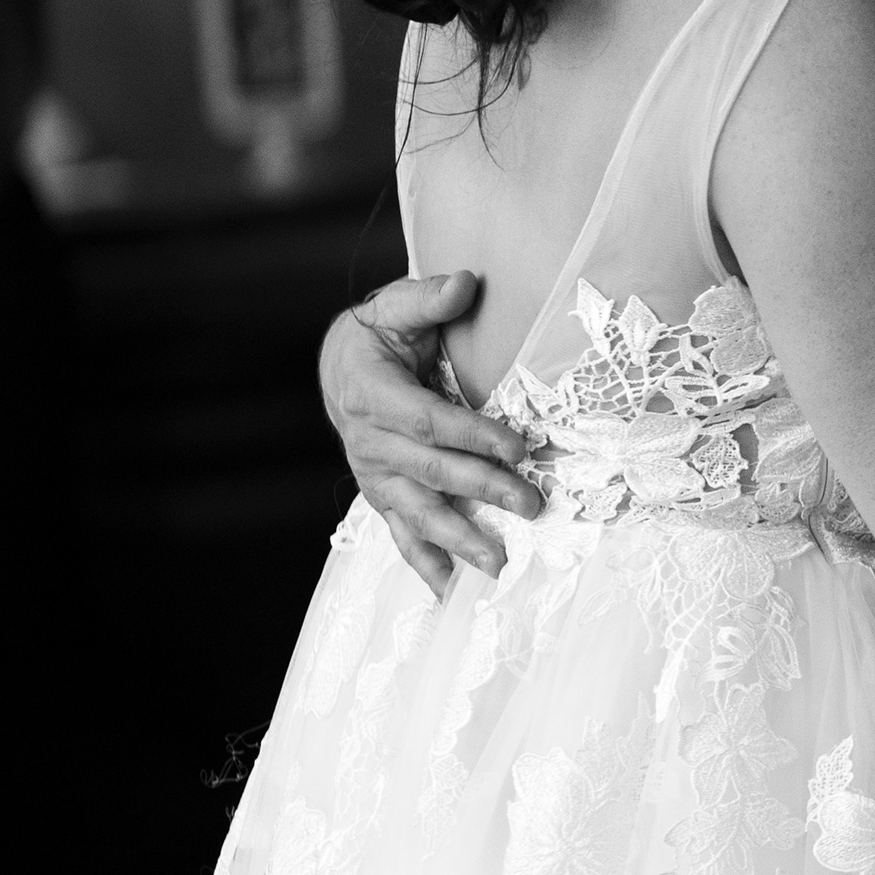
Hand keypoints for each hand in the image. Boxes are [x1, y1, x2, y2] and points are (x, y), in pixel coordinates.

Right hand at [322, 273, 540, 594]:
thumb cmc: (383, 333)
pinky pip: (402, 533)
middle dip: (483, 491)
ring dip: (458, 540)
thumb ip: (430, 299)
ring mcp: (375, 475)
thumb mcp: (400, 306)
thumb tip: (465, 283)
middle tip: (532, 506)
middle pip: (431, 472)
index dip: (473, 436)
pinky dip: (425, 564)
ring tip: (499, 564)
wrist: (342, 365)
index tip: (519, 448)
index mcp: (373, 394)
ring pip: (417, 512)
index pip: (429, 421)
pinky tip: (452, 591)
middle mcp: (369, 442)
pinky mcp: (383, 494)